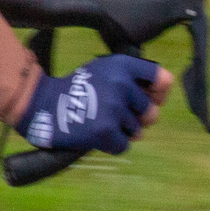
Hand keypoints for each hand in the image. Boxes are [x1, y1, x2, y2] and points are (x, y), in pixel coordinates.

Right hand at [17, 53, 167, 153]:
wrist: (41, 104)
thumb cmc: (77, 88)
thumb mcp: (104, 70)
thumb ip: (136, 76)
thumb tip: (167, 86)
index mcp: (122, 65)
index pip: (162, 79)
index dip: (157, 93)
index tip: (142, 97)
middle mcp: (121, 83)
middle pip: (151, 112)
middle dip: (135, 117)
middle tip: (111, 112)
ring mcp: (114, 107)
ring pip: (137, 131)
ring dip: (120, 131)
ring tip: (98, 121)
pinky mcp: (106, 130)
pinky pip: (124, 145)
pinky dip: (110, 145)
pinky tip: (94, 134)